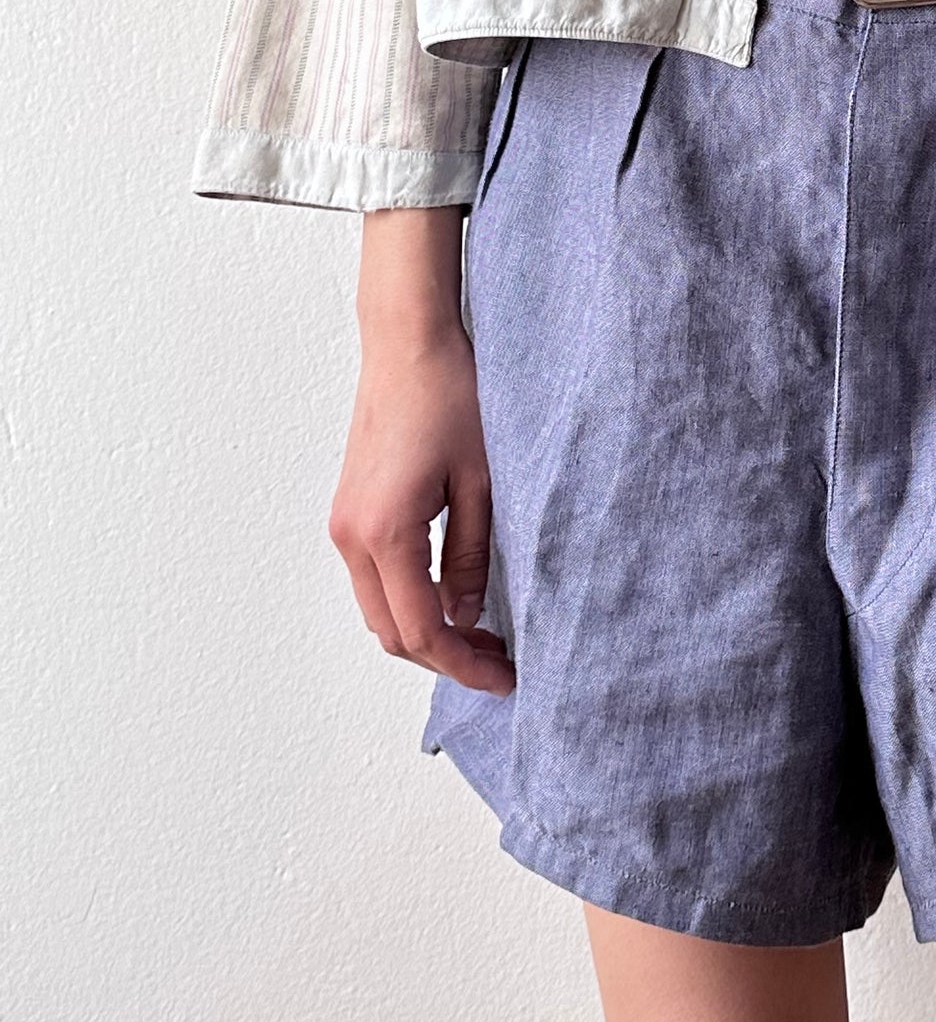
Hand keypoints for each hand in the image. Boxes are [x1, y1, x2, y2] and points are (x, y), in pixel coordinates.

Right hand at [329, 212, 513, 694]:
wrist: (407, 342)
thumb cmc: (451, 397)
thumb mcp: (484, 482)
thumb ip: (474, 556)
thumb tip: (468, 614)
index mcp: (385, 534)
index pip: (421, 630)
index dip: (463, 665)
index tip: (505, 679)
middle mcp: (352, 536)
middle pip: (392, 632)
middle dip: (444, 657)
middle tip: (500, 661)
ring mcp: (344, 524)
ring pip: (379, 609)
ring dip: (424, 631)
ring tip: (483, 634)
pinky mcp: (350, 511)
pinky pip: (374, 579)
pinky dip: (408, 601)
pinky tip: (451, 597)